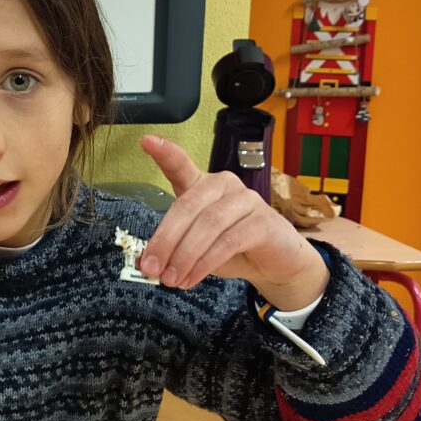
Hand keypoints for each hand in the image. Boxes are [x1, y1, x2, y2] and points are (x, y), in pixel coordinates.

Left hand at [138, 134, 327, 310]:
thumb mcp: (196, 246)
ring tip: (171, 279)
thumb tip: (146, 263)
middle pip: (188, 206)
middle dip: (165, 240)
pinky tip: (192, 279)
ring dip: (184, 256)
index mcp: (203, 185)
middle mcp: (224, 185)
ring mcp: (246, 200)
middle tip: (151, 268)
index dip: (165, 153)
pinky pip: (229, 242)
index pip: (181, 165)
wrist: (274, 262)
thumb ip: (173, 248)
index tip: (147, 141)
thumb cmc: (231, 247)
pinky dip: (205, 263)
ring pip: (208, 225)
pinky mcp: (263, 222)